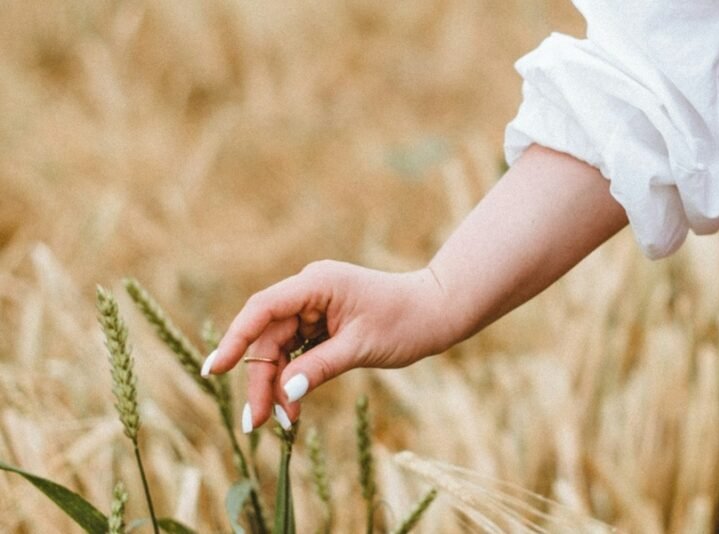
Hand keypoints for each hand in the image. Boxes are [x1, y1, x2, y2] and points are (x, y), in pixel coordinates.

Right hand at [201, 260, 453, 431]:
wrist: (438, 311)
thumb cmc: (406, 321)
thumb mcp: (362, 348)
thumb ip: (319, 367)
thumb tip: (284, 393)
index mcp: (316, 284)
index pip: (263, 310)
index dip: (236, 340)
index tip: (216, 370)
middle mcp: (310, 291)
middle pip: (269, 337)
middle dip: (262, 379)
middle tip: (258, 422)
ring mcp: (316, 307)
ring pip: (281, 348)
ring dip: (278, 384)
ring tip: (281, 423)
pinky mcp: (324, 323)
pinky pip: (298, 350)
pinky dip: (294, 377)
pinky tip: (292, 406)